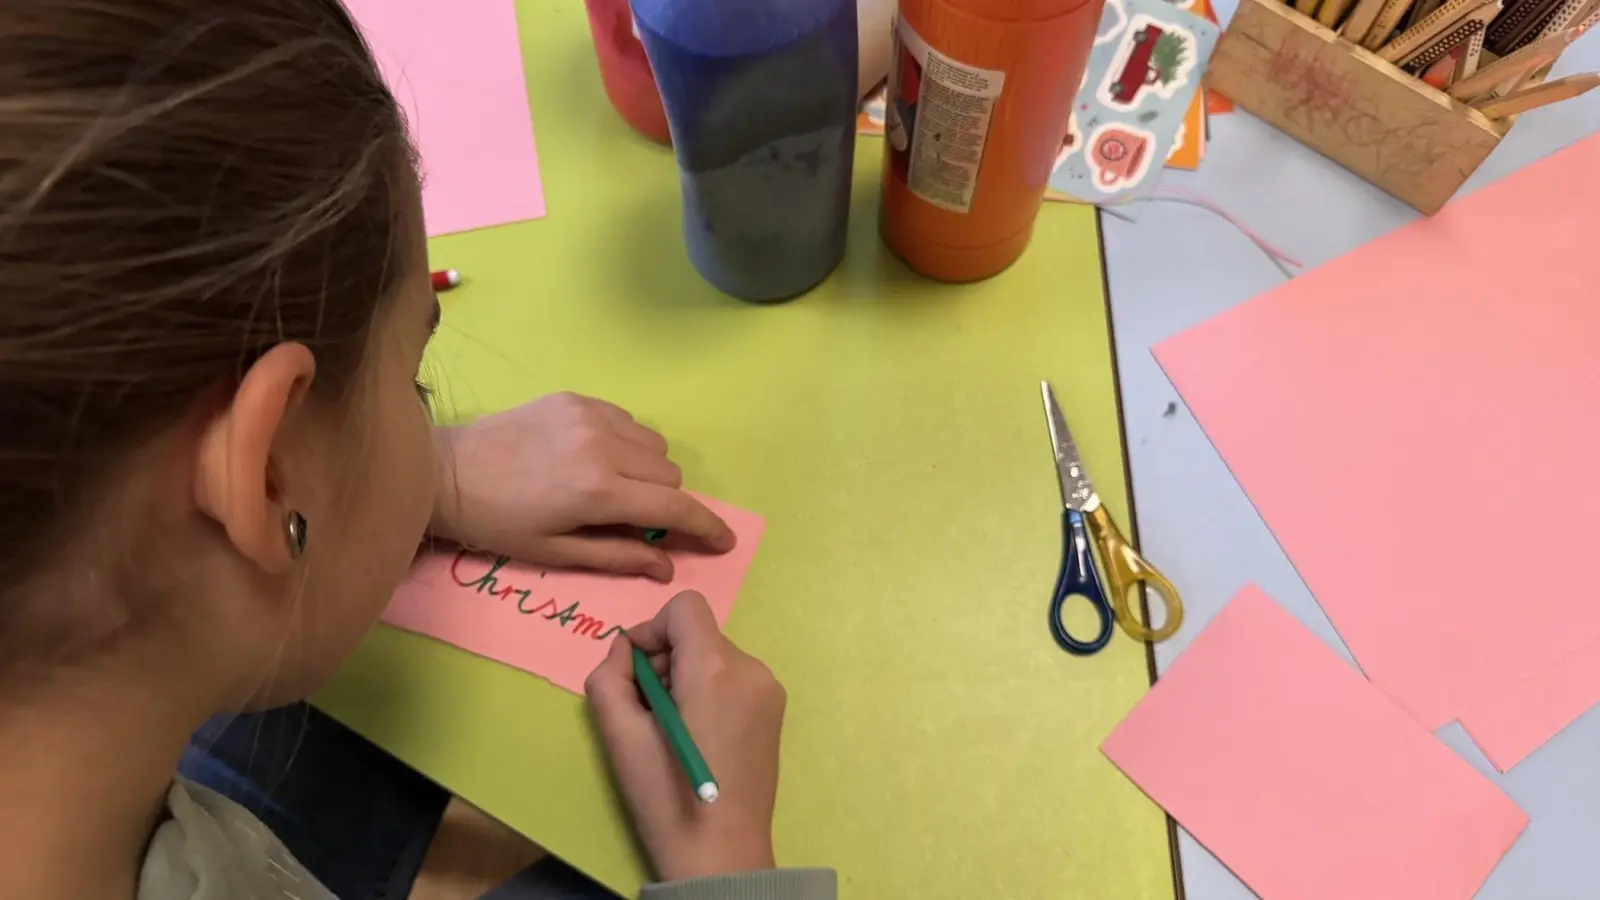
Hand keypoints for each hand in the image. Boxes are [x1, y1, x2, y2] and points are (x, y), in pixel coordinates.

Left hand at [430, 393, 735, 581]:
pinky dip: (627, 443)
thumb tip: (667, 566)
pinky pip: (629, 421)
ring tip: (614, 486)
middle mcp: (604, 446)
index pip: (675, 507)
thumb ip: (618, 556)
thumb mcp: (557, 553)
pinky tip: (595, 457)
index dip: (706, 526)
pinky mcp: (577, 398)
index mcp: (598, 491)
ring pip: (655, 445)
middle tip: (636, 519)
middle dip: (665, 502)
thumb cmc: (499, 524)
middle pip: (671, 475)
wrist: (447, 472)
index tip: (723, 541)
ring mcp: (591, 415)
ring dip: (648, 470)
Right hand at [585, 592, 785, 882]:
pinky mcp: (775, 712)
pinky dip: (708, 693)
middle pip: (697, 635)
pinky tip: (696, 737)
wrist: (721, 853)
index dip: (652, 629)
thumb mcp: (618, 734)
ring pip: (714, 658)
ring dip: (685, 679)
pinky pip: (732, 680)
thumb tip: (624, 650)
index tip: (635, 671)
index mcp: (716, 668)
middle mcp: (751, 669)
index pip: (685, 607)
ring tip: (670, 730)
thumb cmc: (666, 795)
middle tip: (646, 711)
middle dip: (664, 661)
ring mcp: (769, 690)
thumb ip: (609, 676)